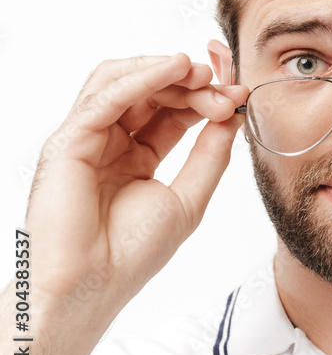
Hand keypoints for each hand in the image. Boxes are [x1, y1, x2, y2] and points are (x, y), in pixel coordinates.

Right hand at [25, 53, 249, 320]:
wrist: (94, 286)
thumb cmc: (131, 252)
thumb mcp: (189, 197)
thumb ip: (211, 154)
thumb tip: (235, 115)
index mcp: (134, 155)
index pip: (172, 109)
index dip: (206, 95)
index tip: (240, 92)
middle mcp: (109, 140)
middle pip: (151, 90)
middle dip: (192, 83)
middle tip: (227, 88)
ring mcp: (87, 138)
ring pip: (122, 80)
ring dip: (165, 70)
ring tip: (203, 72)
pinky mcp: (68, 139)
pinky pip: (105, 96)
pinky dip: (142, 77)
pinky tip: (175, 69)